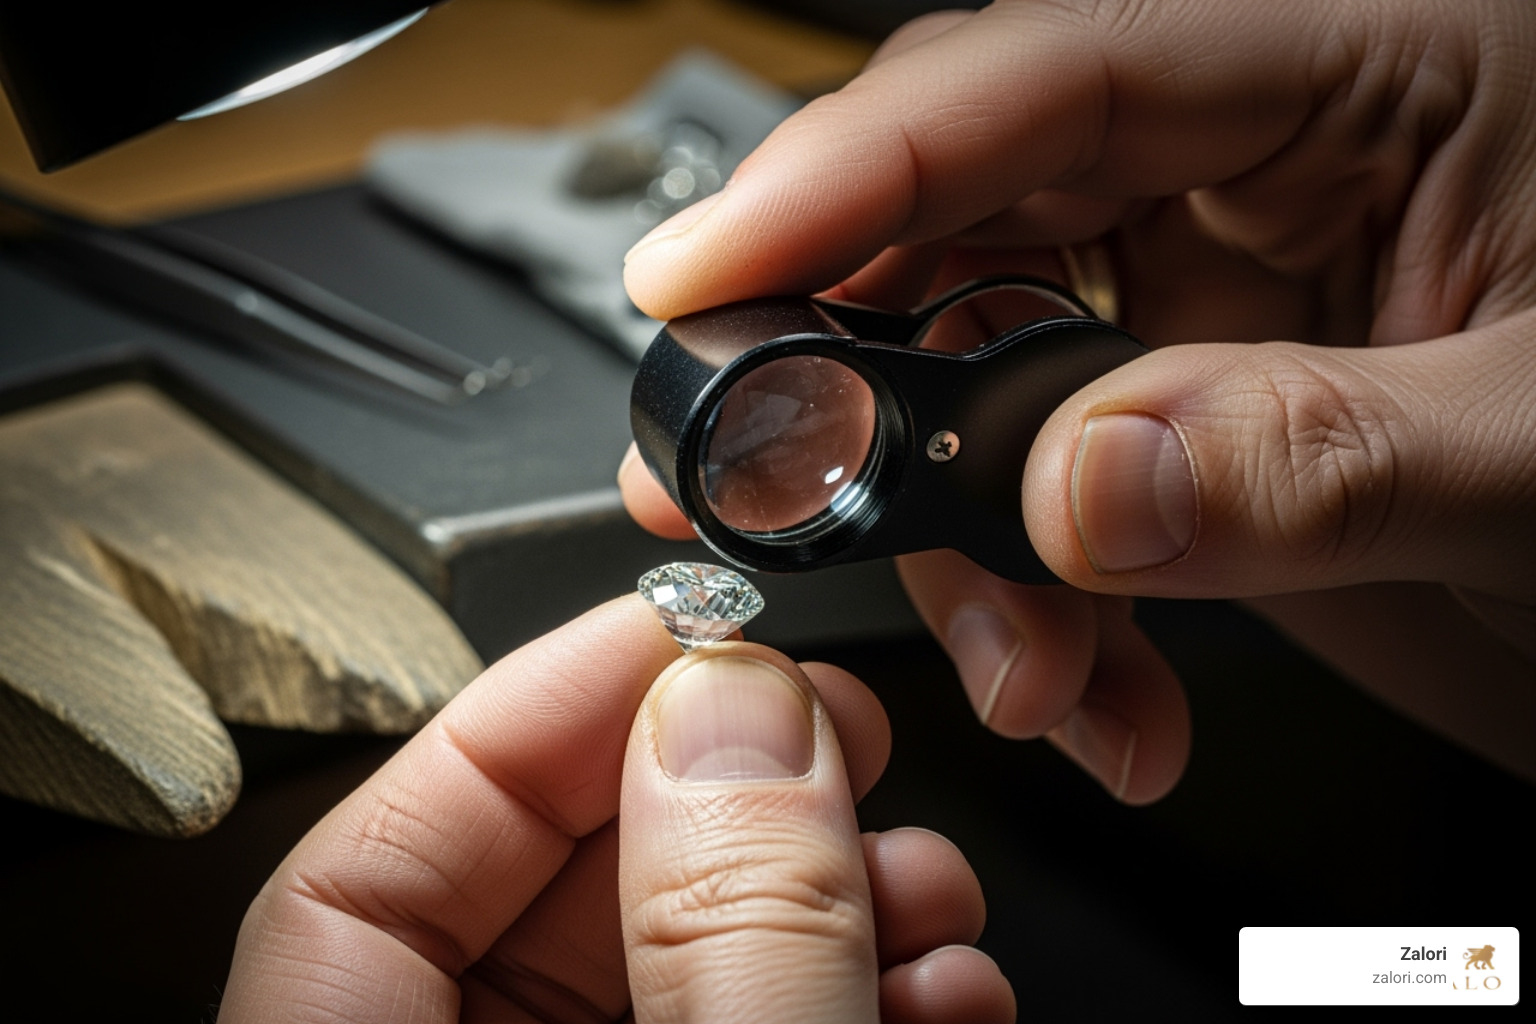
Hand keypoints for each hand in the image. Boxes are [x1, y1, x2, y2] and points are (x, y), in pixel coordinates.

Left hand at [218, 597, 1013, 1022]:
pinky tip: (943, 980)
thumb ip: (727, 938)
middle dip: (730, 790)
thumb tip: (736, 720)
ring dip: (835, 893)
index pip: (370, 875)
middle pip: (562, 899)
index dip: (521, 721)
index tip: (673, 632)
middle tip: (835, 726)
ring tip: (925, 881)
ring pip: (690, 961)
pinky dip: (866, 988)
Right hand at [618, 0, 1535, 788]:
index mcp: (1360, 72)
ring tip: (1034, 679)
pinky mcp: (1177, 423)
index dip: (848, 171)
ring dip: (961, 552)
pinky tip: (1096, 696)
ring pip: (972, 387)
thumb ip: (1321, 456)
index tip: (699, 276)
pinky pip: (1033, 499)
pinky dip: (1030, 616)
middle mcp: (1250, 173)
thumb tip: (1086, 483)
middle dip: (854, 379)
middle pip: (960, 222)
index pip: (1044, 76)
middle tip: (766, 490)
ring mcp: (1200, 306)